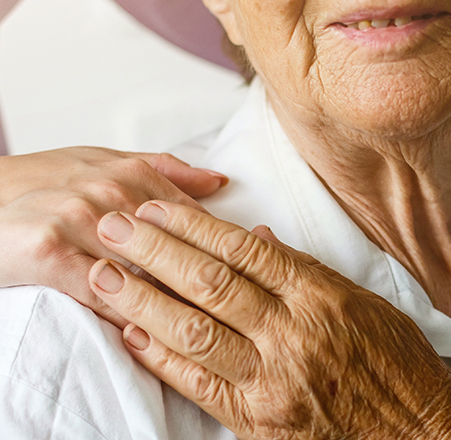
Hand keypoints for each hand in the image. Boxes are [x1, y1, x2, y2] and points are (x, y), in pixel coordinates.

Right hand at [0, 147, 227, 326]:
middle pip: (178, 249)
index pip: (197, 220)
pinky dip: (129, 314)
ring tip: (208, 329)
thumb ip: (165, 171)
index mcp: (135, 175)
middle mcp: (113, 195)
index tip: (250, 283)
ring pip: (145, 273)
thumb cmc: (47, 181)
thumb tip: (218, 180)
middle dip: (209, 285)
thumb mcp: (105, 162)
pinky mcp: (52, 253)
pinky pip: (103, 292)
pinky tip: (151, 331)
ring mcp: (82, 222)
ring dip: (176, 303)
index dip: (224, 256)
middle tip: (240, 314)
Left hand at [87, 201, 450, 439]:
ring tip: (104, 273)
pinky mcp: (257, 419)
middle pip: (209, 283)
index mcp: (322, 297)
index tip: (157, 208)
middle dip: (153, 250)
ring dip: (141, 299)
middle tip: (113, 225)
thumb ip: (307, 271)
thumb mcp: (366, 303)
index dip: (193, 226)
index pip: (244, 251)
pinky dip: (160, 357)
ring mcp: (272, 380)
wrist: (419, 433)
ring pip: (192, 331)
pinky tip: (131, 333)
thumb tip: (256, 238)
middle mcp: (293, 334)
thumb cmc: (399, 365)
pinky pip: (198, 384)